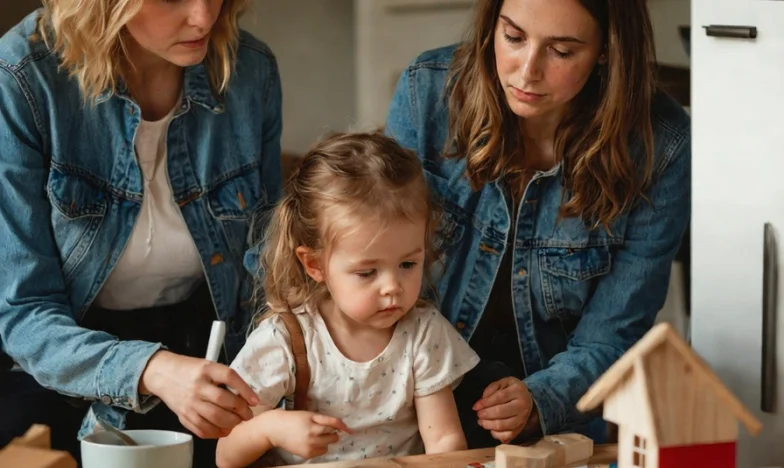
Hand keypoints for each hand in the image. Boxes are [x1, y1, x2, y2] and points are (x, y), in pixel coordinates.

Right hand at [140, 351, 259, 438]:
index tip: (255, 400)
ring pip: (215, 417)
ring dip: (231, 423)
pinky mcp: (183, 415)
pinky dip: (216, 432)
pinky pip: (202, 429)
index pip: (229, 377)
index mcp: (206, 369)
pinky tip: (224, 430)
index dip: (245, 390)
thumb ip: (224, 378)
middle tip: (248, 414)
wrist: (163, 374)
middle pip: (223, 401)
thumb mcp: (208, 366)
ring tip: (238, 422)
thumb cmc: (190, 370)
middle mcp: (198, 386)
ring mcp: (190, 402)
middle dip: (241, 410)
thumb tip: (246, 395)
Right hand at [268, 411, 352, 459]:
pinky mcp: (306, 455)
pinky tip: (310, 442)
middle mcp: (312, 437)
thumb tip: (341, 425)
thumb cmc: (295, 419)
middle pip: (333, 438)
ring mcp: (309, 448)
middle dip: (331, 433)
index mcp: (313, 425)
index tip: (350, 430)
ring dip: (325, 441)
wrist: (277, 429)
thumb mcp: (310, 415)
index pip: (333, 425)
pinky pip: (321, 452)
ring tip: (314, 435)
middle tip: (322, 429)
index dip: (343, 427)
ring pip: (327, 446)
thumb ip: (326, 419)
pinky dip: (319, 447)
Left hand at [473, 377, 532, 443]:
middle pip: (501, 412)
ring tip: (481, 421)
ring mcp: (522, 418)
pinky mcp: (520, 429)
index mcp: (518, 390)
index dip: (486, 403)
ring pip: (503, 425)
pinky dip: (497, 434)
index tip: (475, 407)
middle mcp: (522, 405)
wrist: (527, 399)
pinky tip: (490, 429)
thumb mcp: (502, 382)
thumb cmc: (510, 390)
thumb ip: (491, 389)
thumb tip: (482, 401)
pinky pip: (508, 435)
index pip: (500, 397)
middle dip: (486, 414)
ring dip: (489, 424)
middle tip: (478, 414)